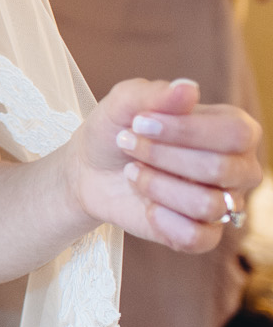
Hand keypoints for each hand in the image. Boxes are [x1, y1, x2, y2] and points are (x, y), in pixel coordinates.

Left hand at [72, 77, 261, 251]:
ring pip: (206, 205)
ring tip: (133, 172)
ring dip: (156, 185)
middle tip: (129, 144)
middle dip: (162, 156)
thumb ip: (155, 94)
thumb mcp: (124, 103)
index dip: (186, 130)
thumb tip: (187, 88)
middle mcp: (238, 168)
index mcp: (233, 129)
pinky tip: (146, 205)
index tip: (140, 122)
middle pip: (221, 169)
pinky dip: (163, 220)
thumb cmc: (116, 130)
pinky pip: (197, 237)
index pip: (236, 133)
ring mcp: (223, 204)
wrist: (88, 169)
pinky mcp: (201, 234)